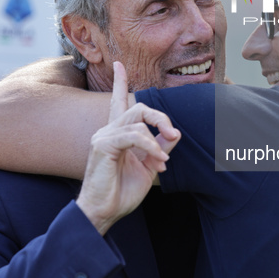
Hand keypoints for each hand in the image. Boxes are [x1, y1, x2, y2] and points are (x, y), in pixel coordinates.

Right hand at [77, 62, 180, 234]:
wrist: (104, 212)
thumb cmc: (122, 191)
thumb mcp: (149, 167)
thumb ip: (160, 146)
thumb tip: (175, 132)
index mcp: (117, 133)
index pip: (118, 101)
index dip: (119, 82)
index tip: (119, 64)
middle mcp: (108, 130)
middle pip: (139, 106)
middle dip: (161, 117)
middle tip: (173, 135)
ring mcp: (103, 136)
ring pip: (139, 119)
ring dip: (157, 139)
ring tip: (162, 161)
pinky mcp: (103, 145)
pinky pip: (134, 135)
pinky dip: (151, 147)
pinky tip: (158, 162)